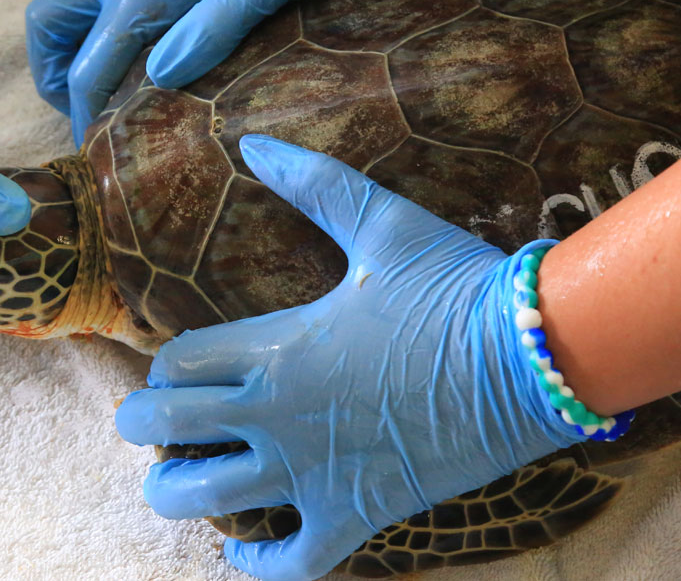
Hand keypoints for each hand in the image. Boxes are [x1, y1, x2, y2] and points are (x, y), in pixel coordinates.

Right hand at [26, 0, 394, 145]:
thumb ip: (213, 28)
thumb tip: (159, 77)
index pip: (88, 69)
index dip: (84, 119)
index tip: (93, 153)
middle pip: (47, 20)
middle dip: (52, 72)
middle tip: (84, 110)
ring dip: (59, 27)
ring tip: (88, 65)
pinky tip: (121, 20)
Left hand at [115, 136, 585, 579]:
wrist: (536, 356)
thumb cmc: (458, 287)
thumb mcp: (382, 224)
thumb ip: (313, 183)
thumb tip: (253, 141)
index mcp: (278, 345)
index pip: (178, 363)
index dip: (163, 368)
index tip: (175, 370)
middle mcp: (279, 413)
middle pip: (170, 429)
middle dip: (144, 426)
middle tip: (149, 424)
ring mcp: (315, 471)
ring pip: (209, 501)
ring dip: (175, 494)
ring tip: (173, 485)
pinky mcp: (358, 514)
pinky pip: (292, 563)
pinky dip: (259, 569)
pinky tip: (244, 557)